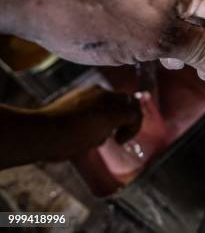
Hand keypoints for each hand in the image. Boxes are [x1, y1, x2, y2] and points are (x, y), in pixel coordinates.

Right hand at [0, 86, 141, 167]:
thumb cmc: (47, 134)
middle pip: (125, 99)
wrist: (40, 132)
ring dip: (130, 123)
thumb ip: (83, 126)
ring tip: (119, 139)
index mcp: (86, 93)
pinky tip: (119, 141)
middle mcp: (98, 92)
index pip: (110, 99)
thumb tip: (98, 137)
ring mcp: (106, 100)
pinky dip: (133, 129)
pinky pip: (135, 116)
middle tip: (119, 135)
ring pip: (132, 105)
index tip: (108, 132)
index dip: (115, 114)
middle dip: (126, 117)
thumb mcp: (66, 125)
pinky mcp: (112, 112)